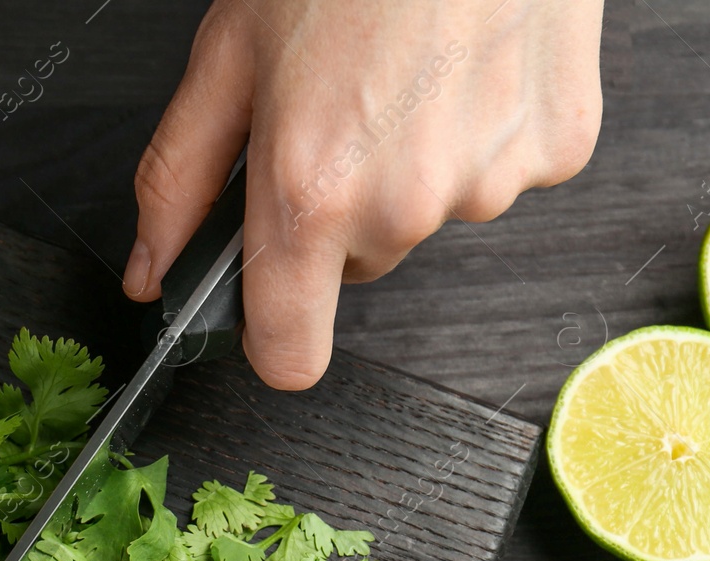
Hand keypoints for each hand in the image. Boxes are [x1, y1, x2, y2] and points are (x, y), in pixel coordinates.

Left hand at [123, 0, 603, 387]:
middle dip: (335, 207)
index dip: (269, 336)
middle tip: (337, 108)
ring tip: (405, 68)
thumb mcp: (227, 57)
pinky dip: (478, 132)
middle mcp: (404, 205)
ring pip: (425, 215)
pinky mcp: (559, 150)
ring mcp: (490, 183)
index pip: (288, 353)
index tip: (264, 311)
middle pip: (355, 265)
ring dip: (410, 165)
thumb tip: (150, 268)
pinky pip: (498, 172)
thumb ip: (177, 181)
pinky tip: (463, 63)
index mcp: (309, 192)